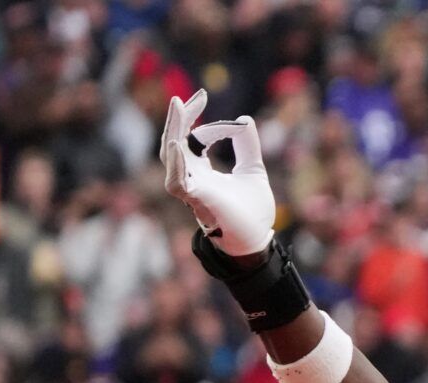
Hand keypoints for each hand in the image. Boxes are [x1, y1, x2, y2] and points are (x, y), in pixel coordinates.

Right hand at [161, 91, 275, 256]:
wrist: (257, 240)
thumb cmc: (251, 211)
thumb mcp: (253, 170)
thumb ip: (248, 146)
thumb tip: (245, 120)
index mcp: (200, 169)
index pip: (190, 136)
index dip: (197, 117)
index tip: (204, 96)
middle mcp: (191, 177)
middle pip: (174, 140)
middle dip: (180, 116)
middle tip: (189, 97)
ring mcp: (191, 189)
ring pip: (171, 156)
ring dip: (173, 131)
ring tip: (179, 107)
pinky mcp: (197, 202)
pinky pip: (177, 182)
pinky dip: (176, 164)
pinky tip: (177, 145)